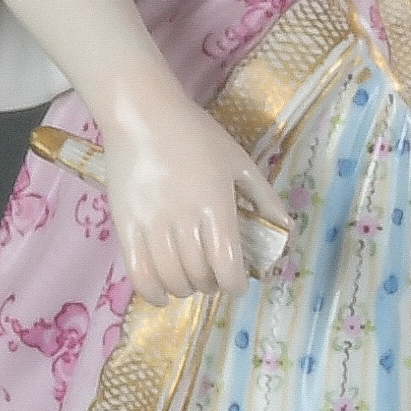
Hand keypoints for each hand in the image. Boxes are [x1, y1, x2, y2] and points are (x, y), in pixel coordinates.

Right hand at [97, 77, 287, 305]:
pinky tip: (162, 294)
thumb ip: (264, 198)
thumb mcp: (240, 162)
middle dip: (212, 285)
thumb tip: (286, 229)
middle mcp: (183, 220)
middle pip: (200, 275)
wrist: (143, 115)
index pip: (227, 264)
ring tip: (191, 281)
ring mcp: (151, 224)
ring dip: (186, 289)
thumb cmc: (197, 136)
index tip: (238, 284)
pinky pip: (137, 272)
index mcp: (216, 206)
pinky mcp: (124, 225)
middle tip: (215, 278)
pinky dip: (151, 291)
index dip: (235, 285)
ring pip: (171, 277)